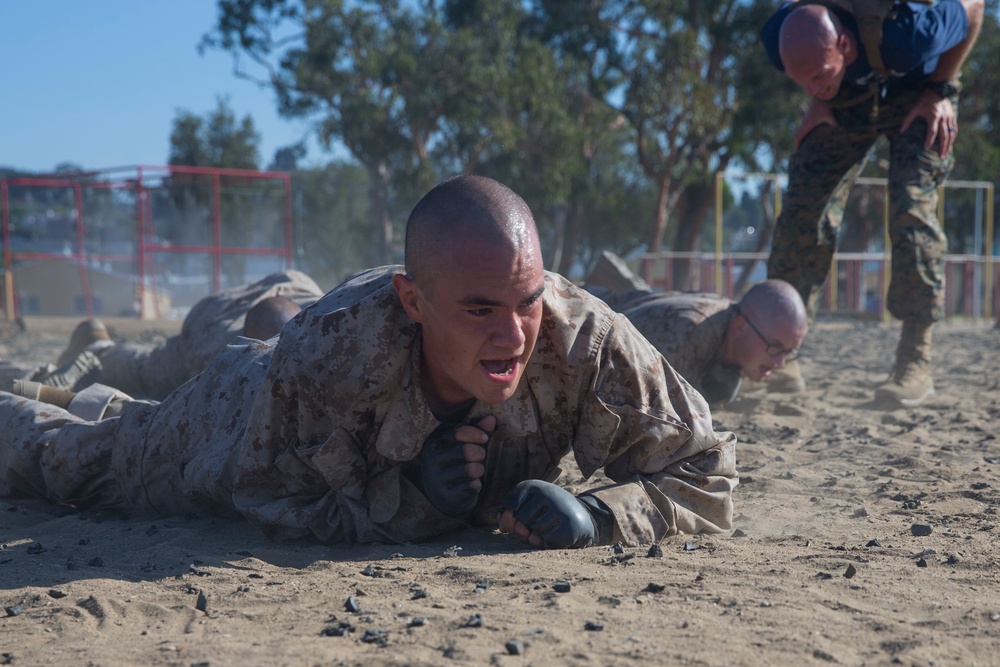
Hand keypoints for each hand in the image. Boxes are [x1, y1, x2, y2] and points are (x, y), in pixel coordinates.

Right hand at [419, 415, 493, 517]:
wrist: (440, 494)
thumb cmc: (455, 461)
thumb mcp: (463, 442)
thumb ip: (476, 429)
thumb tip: (491, 418)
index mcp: (435, 441)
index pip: (457, 431)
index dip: (476, 433)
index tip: (484, 438)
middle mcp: (432, 459)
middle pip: (466, 450)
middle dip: (480, 452)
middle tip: (480, 456)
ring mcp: (437, 479)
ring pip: (470, 469)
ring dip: (479, 469)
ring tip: (476, 470)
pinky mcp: (446, 495)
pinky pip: (471, 486)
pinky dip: (476, 484)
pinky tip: (471, 483)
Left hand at [496, 479, 610, 548]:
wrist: (581, 517)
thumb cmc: (547, 513)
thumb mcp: (527, 507)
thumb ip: (509, 515)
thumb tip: (503, 526)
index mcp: (534, 485)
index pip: (510, 503)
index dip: (509, 517)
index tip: (518, 518)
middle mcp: (548, 492)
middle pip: (520, 518)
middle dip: (520, 529)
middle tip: (531, 529)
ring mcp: (560, 508)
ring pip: (533, 531)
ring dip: (533, 538)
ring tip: (543, 532)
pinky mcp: (570, 526)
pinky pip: (546, 541)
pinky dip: (545, 544)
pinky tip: (552, 538)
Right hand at [794, 98, 837, 150]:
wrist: (822, 94)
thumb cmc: (825, 105)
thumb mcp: (830, 115)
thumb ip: (834, 124)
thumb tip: (841, 133)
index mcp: (807, 124)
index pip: (798, 137)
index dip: (797, 145)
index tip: (797, 153)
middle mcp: (805, 122)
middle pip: (797, 135)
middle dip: (797, 144)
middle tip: (799, 153)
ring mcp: (806, 119)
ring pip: (800, 131)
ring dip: (800, 138)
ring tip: (803, 147)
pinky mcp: (809, 117)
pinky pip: (804, 128)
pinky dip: (803, 134)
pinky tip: (809, 137)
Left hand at [901, 89, 956, 156]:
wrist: (939, 90)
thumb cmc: (925, 100)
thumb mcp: (915, 108)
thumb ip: (908, 120)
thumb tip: (901, 131)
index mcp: (934, 117)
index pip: (932, 131)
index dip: (929, 140)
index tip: (926, 148)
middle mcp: (943, 118)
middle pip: (944, 135)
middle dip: (942, 147)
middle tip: (940, 156)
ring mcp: (949, 117)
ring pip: (951, 133)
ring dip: (949, 144)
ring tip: (945, 153)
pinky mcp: (953, 116)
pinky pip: (954, 129)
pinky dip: (952, 137)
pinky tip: (950, 144)